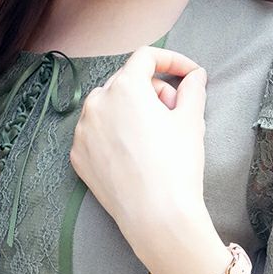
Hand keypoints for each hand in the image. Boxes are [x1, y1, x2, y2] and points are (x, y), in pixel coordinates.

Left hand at [69, 45, 208, 244]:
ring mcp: (82, 130)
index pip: (146, 57)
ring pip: (108, 106)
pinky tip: (134, 152)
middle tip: (175, 111)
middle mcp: (97, 103)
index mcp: (125, 87)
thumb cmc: (176, 166)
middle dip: (154, 90)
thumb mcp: (191, 121)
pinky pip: (96, 132)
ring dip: (131, 110)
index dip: (172, 61)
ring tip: (154, 134)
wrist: (156, 215)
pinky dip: (114, 133)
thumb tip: (194, 77)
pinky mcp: (77, 155)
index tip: (188, 74)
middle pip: (127, 81)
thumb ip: (192, 90)